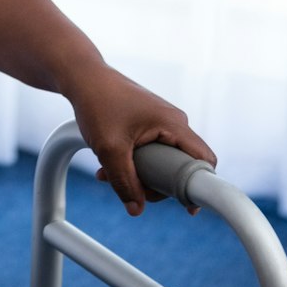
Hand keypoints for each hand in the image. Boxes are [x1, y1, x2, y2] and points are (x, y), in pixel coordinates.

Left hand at [66, 67, 215, 216]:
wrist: (82, 77)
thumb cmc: (97, 103)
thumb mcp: (109, 149)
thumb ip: (124, 182)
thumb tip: (136, 210)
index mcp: (174, 124)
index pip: (203, 159)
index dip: (200, 187)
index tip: (187, 208)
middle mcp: (173, 121)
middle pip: (180, 166)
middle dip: (156, 184)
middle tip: (132, 190)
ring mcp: (161, 121)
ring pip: (161, 160)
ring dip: (138, 174)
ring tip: (108, 175)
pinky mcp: (148, 122)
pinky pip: (150, 150)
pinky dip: (132, 161)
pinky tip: (106, 166)